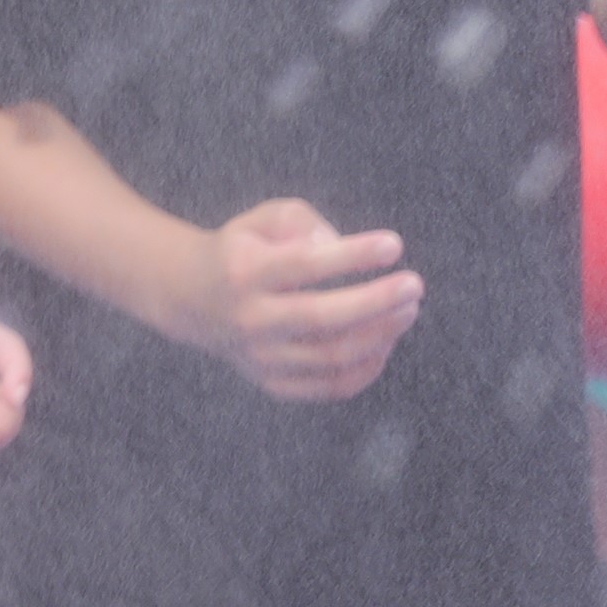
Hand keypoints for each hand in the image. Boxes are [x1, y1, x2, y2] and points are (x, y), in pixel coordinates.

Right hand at [194, 196, 420, 402]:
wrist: (191, 299)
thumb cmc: (242, 251)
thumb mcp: (260, 221)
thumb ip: (301, 221)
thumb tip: (337, 246)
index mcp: (242, 271)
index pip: (304, 263)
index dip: (353, 254)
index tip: (394, 244)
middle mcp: (249, 318)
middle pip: (322, 316)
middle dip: (377, 301)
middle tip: (415, 285)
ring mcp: (261, 357)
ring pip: (334, 355)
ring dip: (381, 333)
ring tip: (408, 309)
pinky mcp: (273, 384)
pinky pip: (333, 385)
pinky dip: (368, 367)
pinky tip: (385, 341)